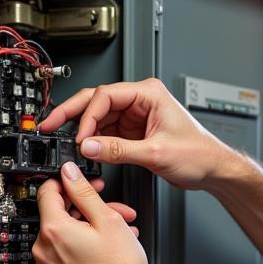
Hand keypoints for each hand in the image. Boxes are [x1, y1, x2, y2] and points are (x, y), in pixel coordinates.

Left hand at [33, 163, 150, 263]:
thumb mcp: (108, 221)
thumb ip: (84, 192)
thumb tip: (69, 173)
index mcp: (54, 230)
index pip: (48, 190)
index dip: (68, 181)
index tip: (81, 182)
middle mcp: (44, 249)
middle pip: (60, 214)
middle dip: (87, 208)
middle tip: (112, 208)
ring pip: (65, 235)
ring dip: (89, 228)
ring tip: (117, 232)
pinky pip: (65, 254)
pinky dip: (83, 247)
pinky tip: (106, 249)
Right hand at [36, 77, 233, 189]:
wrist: (213, 170)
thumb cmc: (199, 154)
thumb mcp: (155, 153)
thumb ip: (118, 150)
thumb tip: (89, 147)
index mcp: (149, 93)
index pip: (106, 96)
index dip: (88, 116)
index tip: (80, 138)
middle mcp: (141, 101)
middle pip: (97, 101)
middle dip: (72, 114)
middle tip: (49, 125)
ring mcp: (137, 116)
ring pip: (99, 118)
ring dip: (83, 131)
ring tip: (64, 143)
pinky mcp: (134, 132)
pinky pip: (107, 133)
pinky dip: (94, 142)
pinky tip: (85, 150)